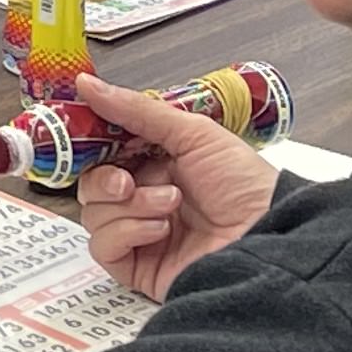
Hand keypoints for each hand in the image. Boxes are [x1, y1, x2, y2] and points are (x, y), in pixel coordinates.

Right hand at [69, 69, 277, 300]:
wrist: (271, 235)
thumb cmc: (246, 185)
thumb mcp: (193, 134)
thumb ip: (136, 110)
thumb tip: (87, 84)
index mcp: (157, 164)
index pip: (105, 153)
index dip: (91, 144)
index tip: (81, 132)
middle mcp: (146, 198)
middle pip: (91, 186)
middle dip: (105, 180)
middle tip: (128, 182)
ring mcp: (142, 234)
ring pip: (94, 215)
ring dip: (129, 206)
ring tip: (169, 205)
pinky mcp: (140, 268)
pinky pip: (103, 248)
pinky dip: (126, 232)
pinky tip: (159, 229)